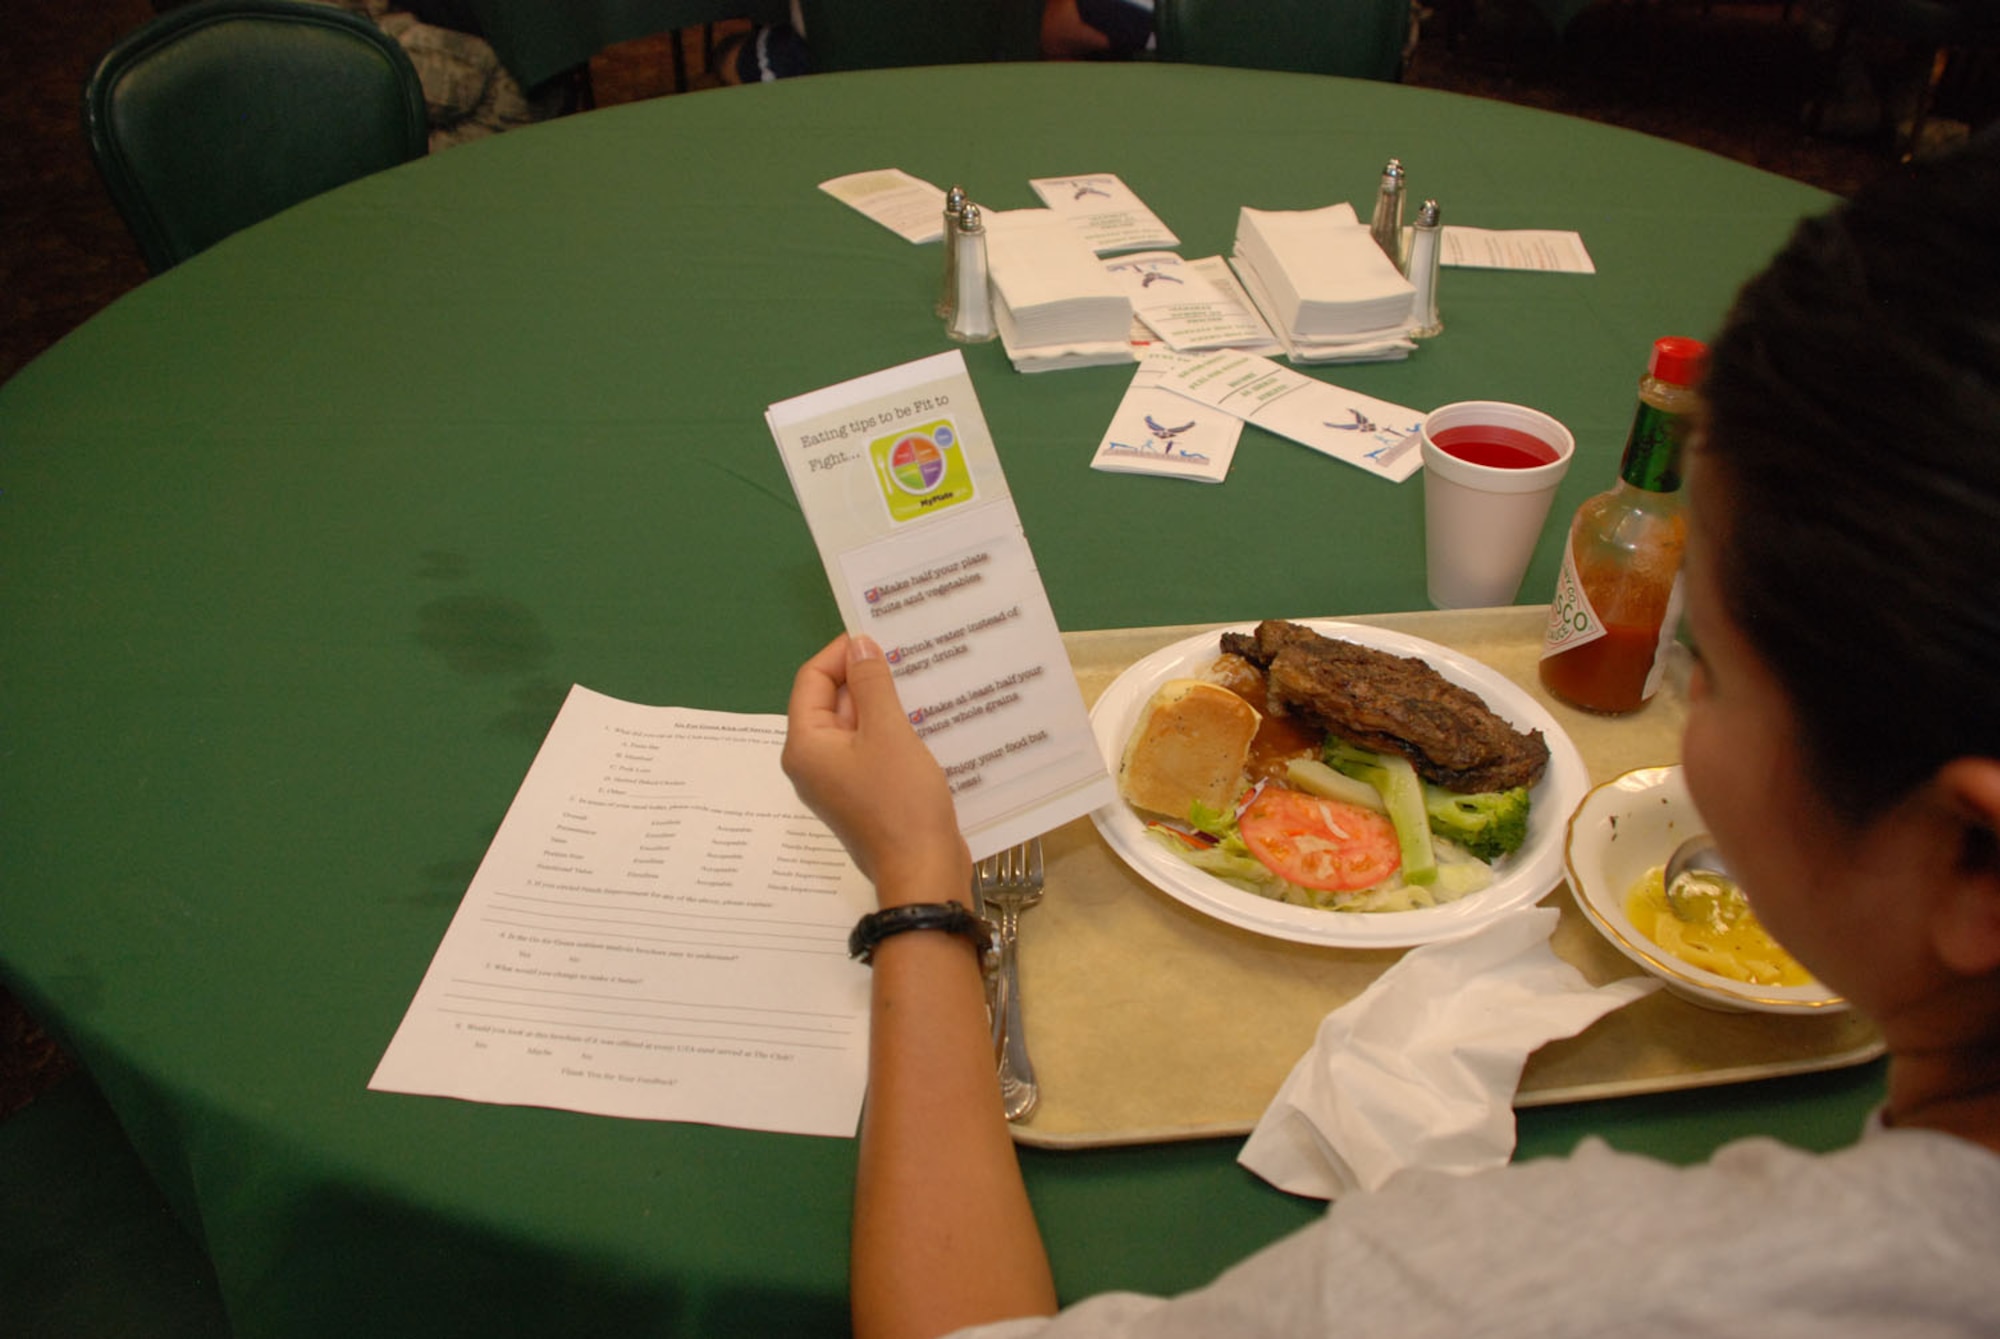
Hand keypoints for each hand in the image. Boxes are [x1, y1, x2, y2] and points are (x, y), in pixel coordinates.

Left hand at [783, 633, 970, 904]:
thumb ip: (872, 684)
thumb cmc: (901, 800)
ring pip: (855, 727)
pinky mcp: (862, 796)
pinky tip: (925, 720)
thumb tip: (859, 645)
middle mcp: (812, 762)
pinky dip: (891, 732)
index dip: (842, 653)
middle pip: (832, 702)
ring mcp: (837, 782)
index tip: (880, 638)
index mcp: (805, 745)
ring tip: (921, 681)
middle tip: (907, 655)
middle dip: (866, 677)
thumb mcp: (888, 732)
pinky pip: (870, 751)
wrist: (923, 872)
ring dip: (883, 704)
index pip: (812, 680)